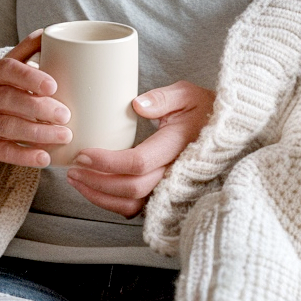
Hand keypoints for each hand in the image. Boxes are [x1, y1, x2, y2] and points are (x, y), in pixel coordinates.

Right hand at [0, 31, 71, 167]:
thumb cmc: (0, 91)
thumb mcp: (8, 71)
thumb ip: (26, 52)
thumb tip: (49, 31)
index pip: (7, 69)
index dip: (29, 76)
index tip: (53, 85)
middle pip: (9, 99)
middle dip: (39, 107)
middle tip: (66, 114)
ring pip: (8, 126)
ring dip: (38, 132)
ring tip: (65, 135)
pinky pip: (3, 151)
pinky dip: (25, 156)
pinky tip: (45, 157)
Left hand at [66, 81, 214, 216]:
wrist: (227, 132)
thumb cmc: (204, 109)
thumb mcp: (187, 94)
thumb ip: (163, 98)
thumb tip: (137, 104)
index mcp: (177, 145)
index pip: (138, 163)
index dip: (107, 162)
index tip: (84, 153)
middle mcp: (175, 171)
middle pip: (132, 189)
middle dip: (97, 182)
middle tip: (73, 168)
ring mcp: (171, 186)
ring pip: (132, 205)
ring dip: (100, 197)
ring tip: (77, 181)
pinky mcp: (166, 192)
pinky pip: (136, 207)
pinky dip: (112, 203)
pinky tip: (95, 188)